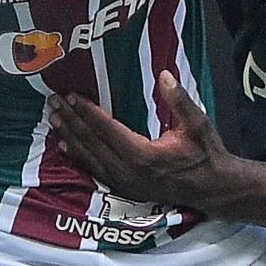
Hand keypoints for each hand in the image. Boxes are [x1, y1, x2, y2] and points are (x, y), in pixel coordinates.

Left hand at [45, 73, 243, 214]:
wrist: (213, 188)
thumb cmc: (206, 155)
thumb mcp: (198, 124)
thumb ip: (180, 100)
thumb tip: (164, 75)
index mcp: (144, 155)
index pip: (108, 130)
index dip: (87, 112)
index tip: (71, 96)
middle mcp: (130, 172)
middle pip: (93, 143)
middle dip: (71, 121)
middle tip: (53, 103)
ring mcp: (126, 183)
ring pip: (90, 158)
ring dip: (71, 137)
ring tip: (53, 120)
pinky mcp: (125, 189)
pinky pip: (95, 171)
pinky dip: (78, 158)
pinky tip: (65, 147)